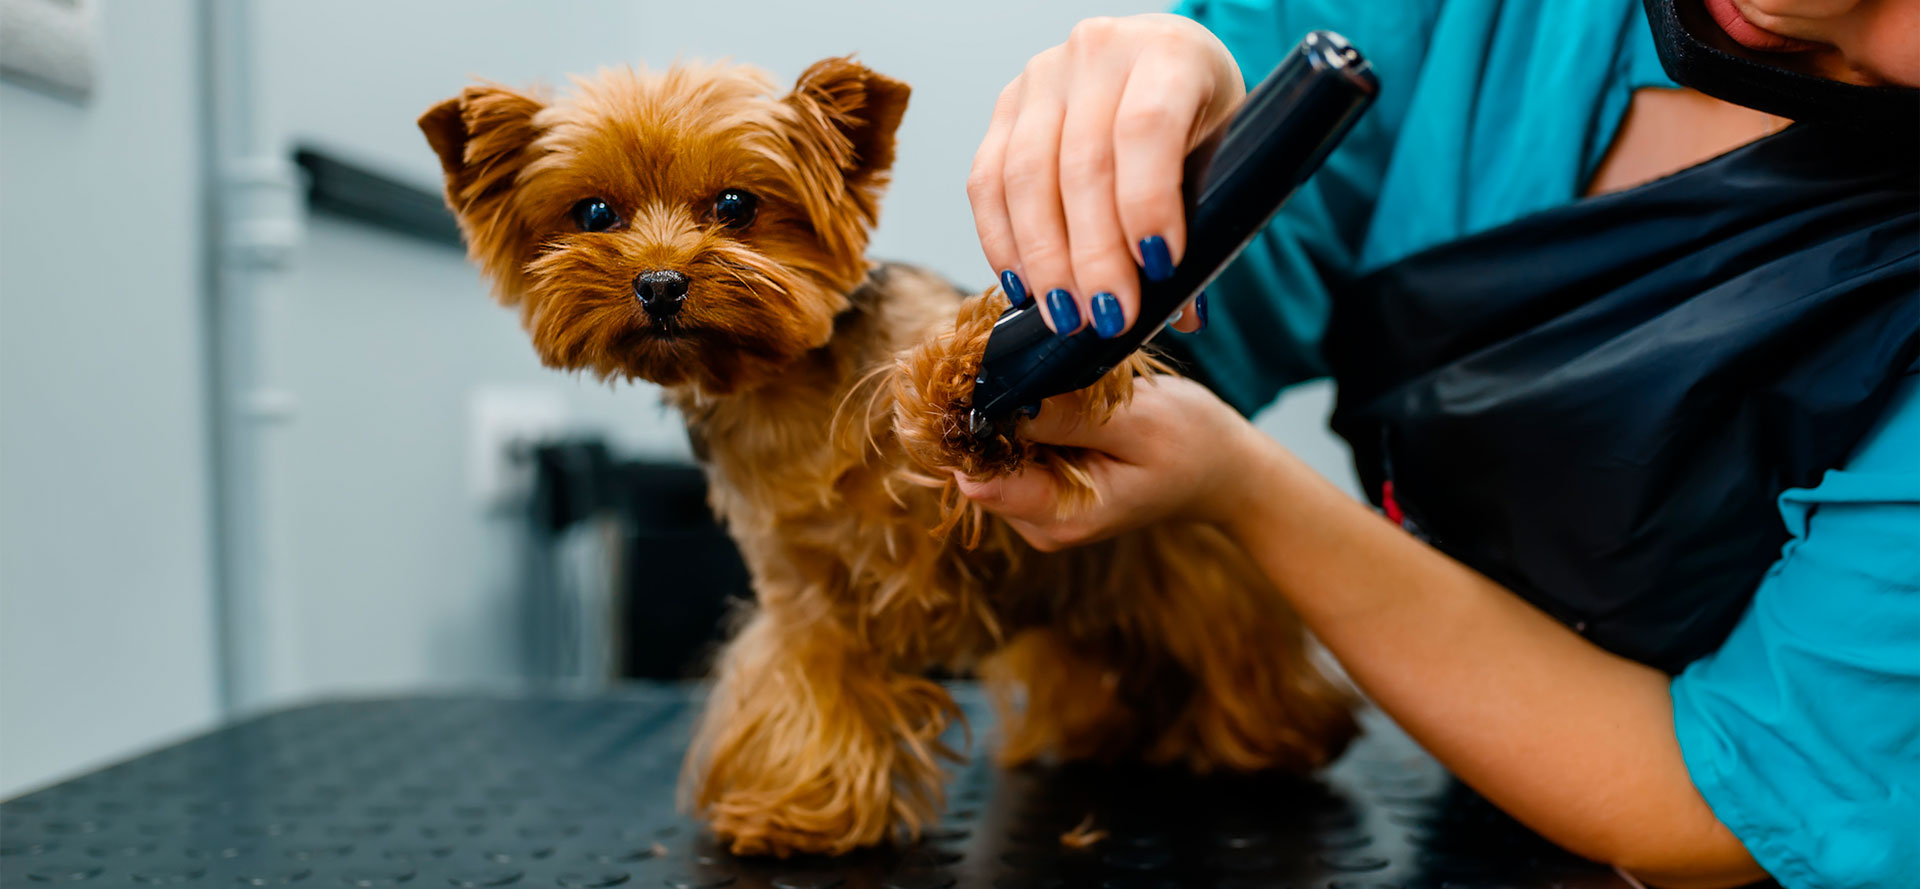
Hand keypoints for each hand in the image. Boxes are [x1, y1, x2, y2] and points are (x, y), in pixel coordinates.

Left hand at [956, 376, 1267, 550]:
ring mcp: (1038, 509)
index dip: (971, 423)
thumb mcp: (1138, 423)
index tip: (985, 375)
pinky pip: (1014, 448)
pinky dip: (1029, 418)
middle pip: (979, 461)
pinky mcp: (1042, 488)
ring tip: (1059, 384)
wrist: (1223, 470)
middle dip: (996, 411)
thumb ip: (1067, 418)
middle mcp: (1038, 522)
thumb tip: (996, 402)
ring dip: (1014, 410)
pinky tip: (1060, 400)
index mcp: (1061, 516)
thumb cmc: (1192, 444)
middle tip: (1033, 367)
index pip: (977, 477)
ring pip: (993, 449)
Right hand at [968, 14, 1243, 337]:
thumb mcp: (1221, 157)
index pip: (1148, 126)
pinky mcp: (1004, 106)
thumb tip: (1181, 313)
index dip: (1148, 201)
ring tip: (1067, 315)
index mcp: (1168, 52)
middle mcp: (1099, 51)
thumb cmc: (1198, 118)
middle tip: (1108, 318)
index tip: (1159, 267)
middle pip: (1083, 163)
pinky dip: (1002, 242)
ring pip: (1026, 176)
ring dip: (1044, 259)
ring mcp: (1042, 76)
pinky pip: (986, 182)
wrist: (1160, 69)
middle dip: (1094, 255)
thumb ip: (1205, 226)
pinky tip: (1024, 286)